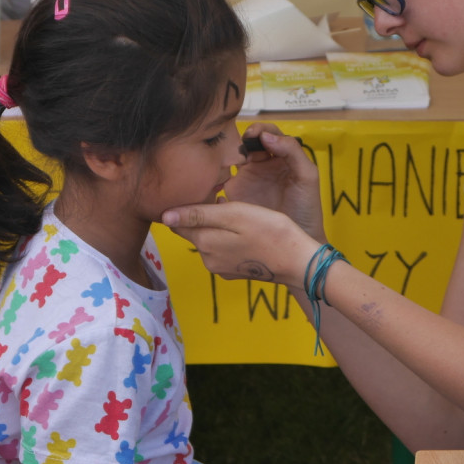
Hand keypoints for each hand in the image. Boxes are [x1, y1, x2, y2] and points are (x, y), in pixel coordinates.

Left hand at [162, 201, 319, 285]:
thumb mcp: (235, 214)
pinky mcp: (235, 271)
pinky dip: (227, 238)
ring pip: (208, 240)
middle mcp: (207, 258)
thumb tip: (165, 216)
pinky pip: (222, 250)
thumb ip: (199, 215)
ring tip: (236, 212)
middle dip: (201, 215)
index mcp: (204, 241)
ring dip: (216, 226)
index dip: (186, 204)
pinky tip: (244, 230)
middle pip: (193, 231)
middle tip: (222, 197)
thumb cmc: (270, 230)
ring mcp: (221, 268)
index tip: (203, 192)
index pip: (178, 221)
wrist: (298, 261)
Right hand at [225, 124, 325, 241]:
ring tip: (226, 155)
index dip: (259, 129)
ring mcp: (246, 179)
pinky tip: (215, 171)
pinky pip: (219, 179)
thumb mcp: (307, 175)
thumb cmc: (307, 208)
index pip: (267, 133)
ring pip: (230, 157)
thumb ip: (292, 151)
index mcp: (280, 157)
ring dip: (225, 152)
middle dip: (239, 138)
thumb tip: (267, 136)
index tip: (254, 135)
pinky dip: (213, 172)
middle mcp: (261, 165)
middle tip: (239, 145)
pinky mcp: (233, 195)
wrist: (296, 241)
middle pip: (245, 142)